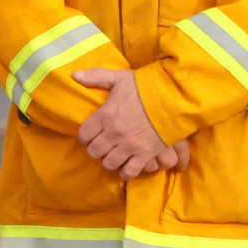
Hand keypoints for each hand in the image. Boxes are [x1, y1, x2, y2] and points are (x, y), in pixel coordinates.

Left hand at [75, 68, 189, 179]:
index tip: (89, 136)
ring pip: (108, 163)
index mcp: (105, 115)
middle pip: (94, 151)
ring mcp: (129, 146)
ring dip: (108, 161)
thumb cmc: (145, 87)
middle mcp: (114, 133)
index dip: (85, 137)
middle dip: (95, 150)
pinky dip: (125, 173)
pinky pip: (129, 171)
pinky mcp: (144, 154)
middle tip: (101, 146)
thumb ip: (97, 76)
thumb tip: (75, 75)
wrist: (172, 97)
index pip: (84, 134)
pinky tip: (125, 168)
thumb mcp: (120, 78)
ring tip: (113, 156)